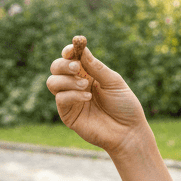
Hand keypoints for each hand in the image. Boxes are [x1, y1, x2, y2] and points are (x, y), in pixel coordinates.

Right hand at [45, 40, 150, 155]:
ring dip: (66, 80)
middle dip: (63, 64)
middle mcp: (76, 84)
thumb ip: (96, 67)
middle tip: (76, 67)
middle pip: (56, 67)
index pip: (71, 58)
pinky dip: (72, 95)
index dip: (69, 51)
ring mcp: (70, 99)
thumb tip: (82, 50)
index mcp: (88, 73)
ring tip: (85, 85)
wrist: (128, 131)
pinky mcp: (68, 114)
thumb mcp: (113, 82)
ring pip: (52, 82)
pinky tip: (87, 97)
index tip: (72, 49)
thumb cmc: (125, 105)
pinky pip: (60, 98)